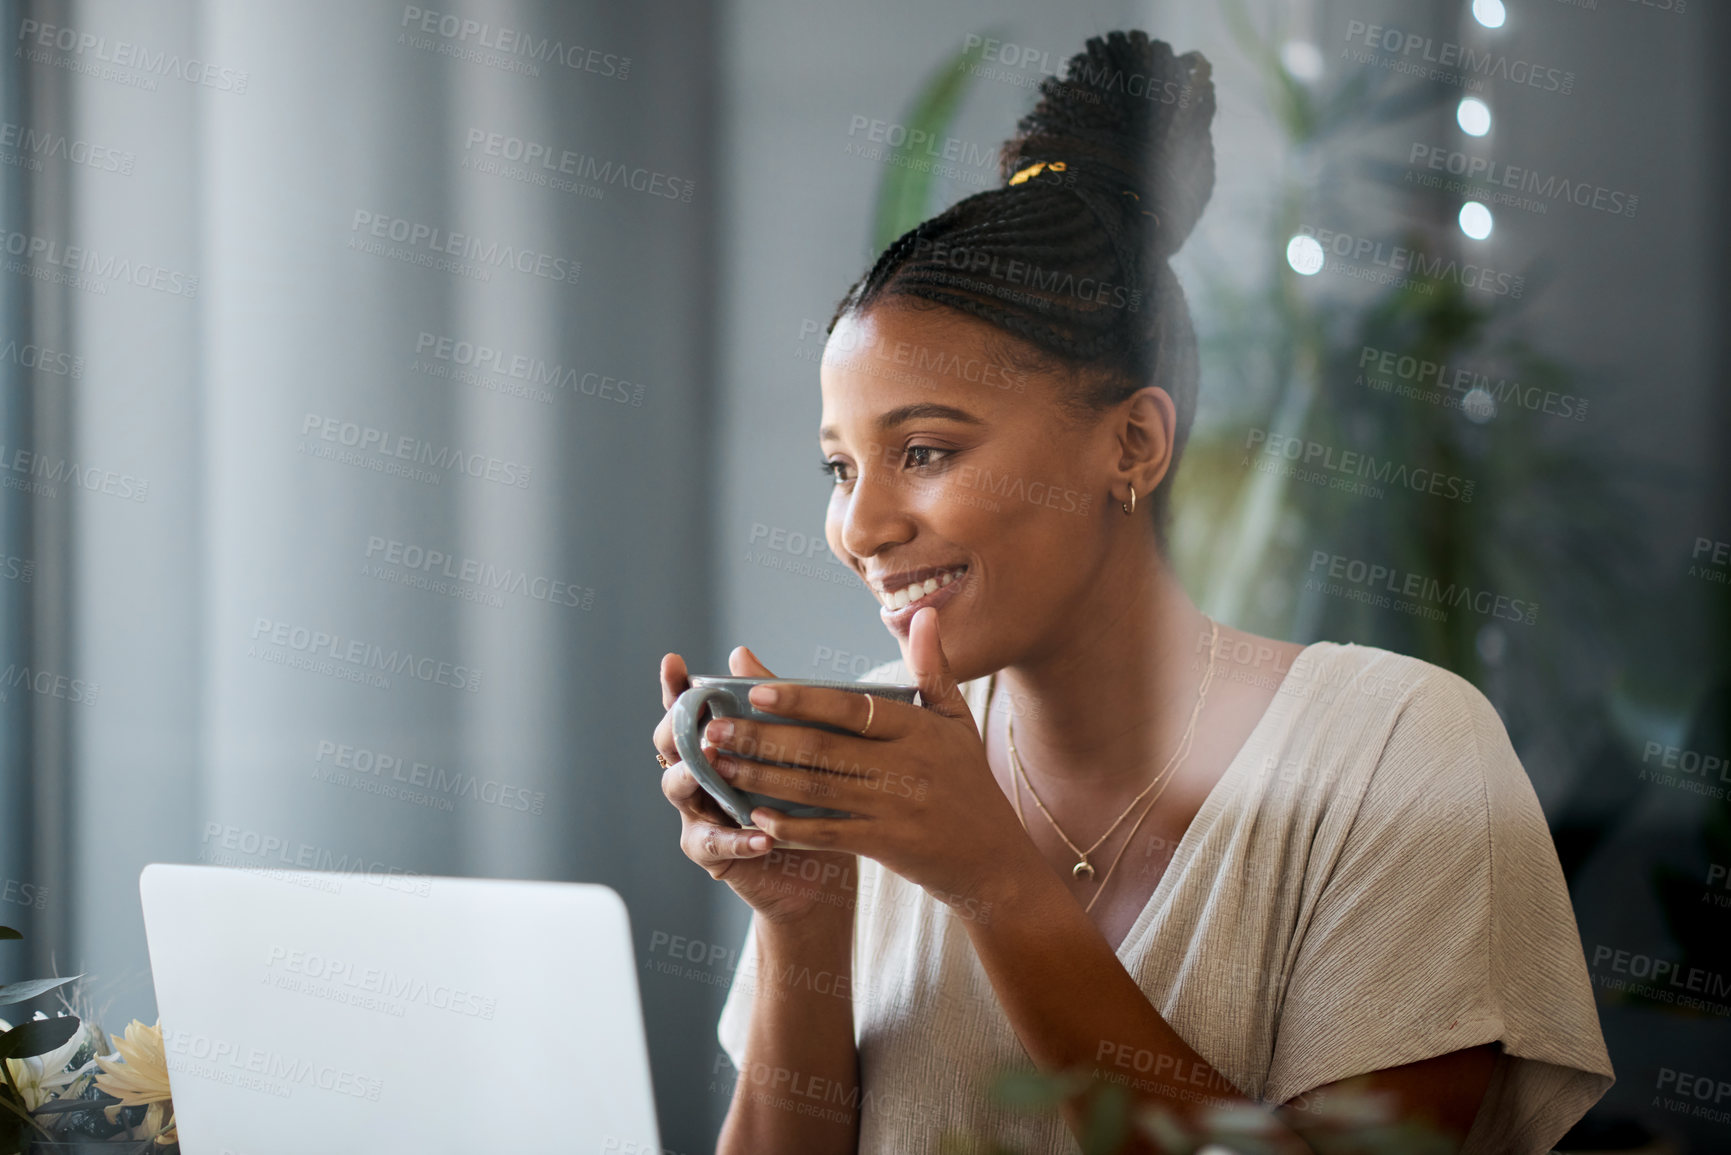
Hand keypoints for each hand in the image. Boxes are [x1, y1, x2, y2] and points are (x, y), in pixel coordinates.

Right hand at [655, 646, 858, 925]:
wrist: (817, 867)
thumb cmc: (805, 800)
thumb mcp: (796, 749)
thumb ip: (769, 704)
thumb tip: (739, 654)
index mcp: (715, 744)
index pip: (687, 710)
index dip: (674, 686)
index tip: (674, 661)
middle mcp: (698, 775)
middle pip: (669, 745)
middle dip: (675, 729)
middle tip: (693, 719)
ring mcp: (698, 813)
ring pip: (677, 788)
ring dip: (691, 775)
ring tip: (707, 768)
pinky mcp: (710, 853)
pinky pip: (713, 843)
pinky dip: (736, 838)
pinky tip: (761, 836)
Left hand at [698, 607, 1038, 916]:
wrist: (994, 860)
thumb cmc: (968, 781)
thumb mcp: (956, 721)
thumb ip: (933, 668)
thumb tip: (924, 613)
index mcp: (918, 728)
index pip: (850, 708)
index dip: (801, 699)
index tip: (755, 691)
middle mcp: (906, 766)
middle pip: (821, 749)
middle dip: (762, 739)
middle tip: (714, 730)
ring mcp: (894, 808)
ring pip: (815, 790)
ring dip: (762, 779)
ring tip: (719, 766)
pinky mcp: (886, 846)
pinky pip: (828, 834)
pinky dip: (790, 827)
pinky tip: (754, 816)